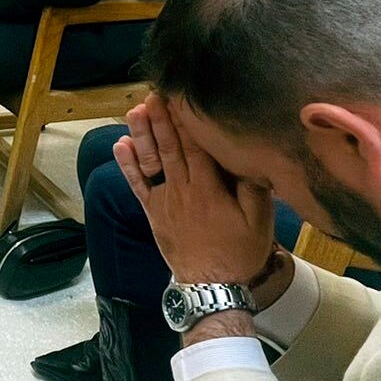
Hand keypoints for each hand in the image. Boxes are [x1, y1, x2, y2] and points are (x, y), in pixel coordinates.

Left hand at [111, 95, 275, 284]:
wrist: (212, 287)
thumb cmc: (239, 253)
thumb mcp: (260, 222)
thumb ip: (255, 188)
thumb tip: (252, 156)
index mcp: (209, 189)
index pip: (196, 146)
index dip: (187, 120)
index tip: (181, 96)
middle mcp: (182, 190)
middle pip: (170, 147)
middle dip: (162, 119)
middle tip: (154, 93)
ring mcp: (164, 201)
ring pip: (150, 162)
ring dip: (141, 135)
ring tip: (134, 110)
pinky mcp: (153, 213)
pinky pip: (137, 186)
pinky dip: (127, 166)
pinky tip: (120, 145)